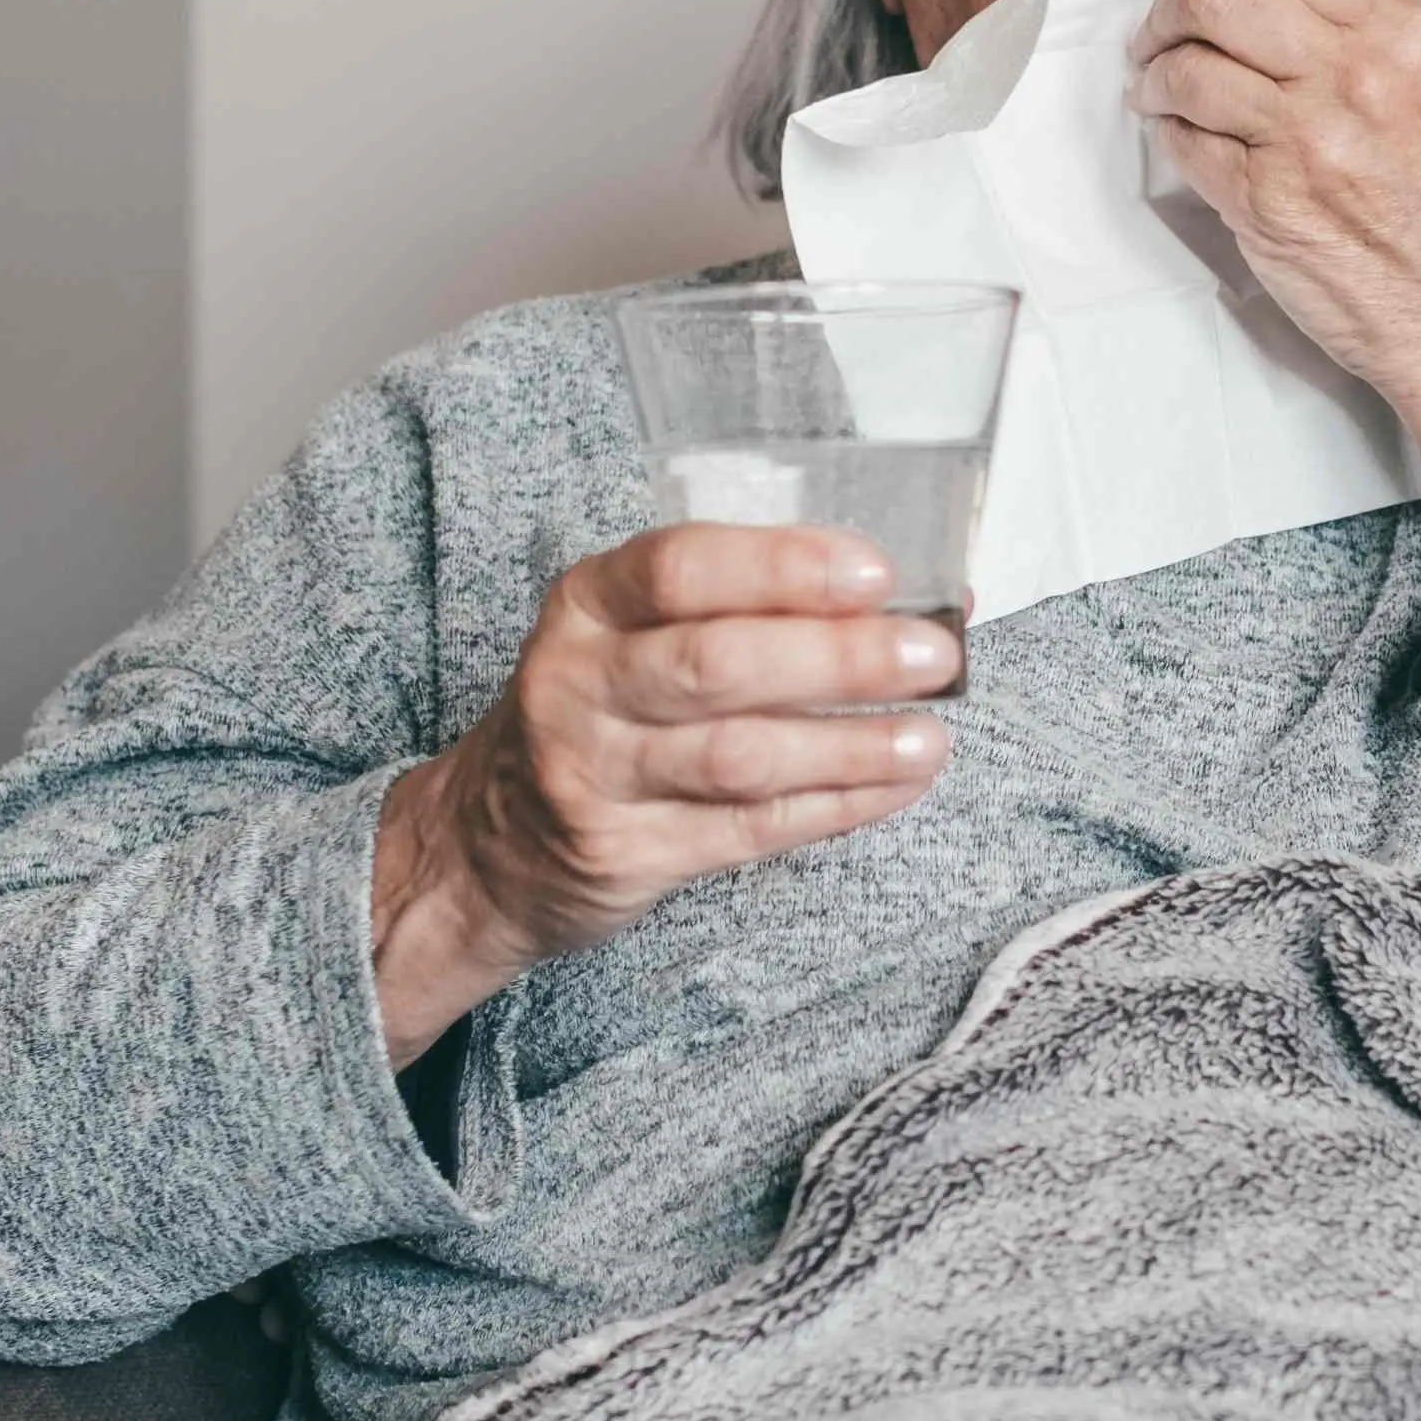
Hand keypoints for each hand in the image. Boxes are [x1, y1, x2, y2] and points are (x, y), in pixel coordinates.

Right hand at [367, 524, 956, 1064]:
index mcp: (588, 603)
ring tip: (928, 738)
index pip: (681, 566)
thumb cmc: (601, 713)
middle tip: (932, 655)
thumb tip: (908, 596)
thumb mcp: (631, 636)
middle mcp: (578, 682)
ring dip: (849, 746)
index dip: (784, 567)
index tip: (875, 572)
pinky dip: (833, 807)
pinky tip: (895, 787)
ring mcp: (595, 774)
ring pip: (737, 757)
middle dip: (838, 658)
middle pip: (716, 664)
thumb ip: (747, 610)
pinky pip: (747, 829)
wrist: (488, 842)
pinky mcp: (626, 853)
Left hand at [1131, 0, 1420, 537]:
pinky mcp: (1266, 204)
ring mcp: (1308, 140)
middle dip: (1169, 2)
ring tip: (1160, 87)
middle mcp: (1358, 75)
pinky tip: (1183, 135)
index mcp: (1404, 33)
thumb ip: (1368, 30)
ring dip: (1155, 73)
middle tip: (1158, 24)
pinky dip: (1171, 132)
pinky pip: (1186, 143)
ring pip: (1188, 65)